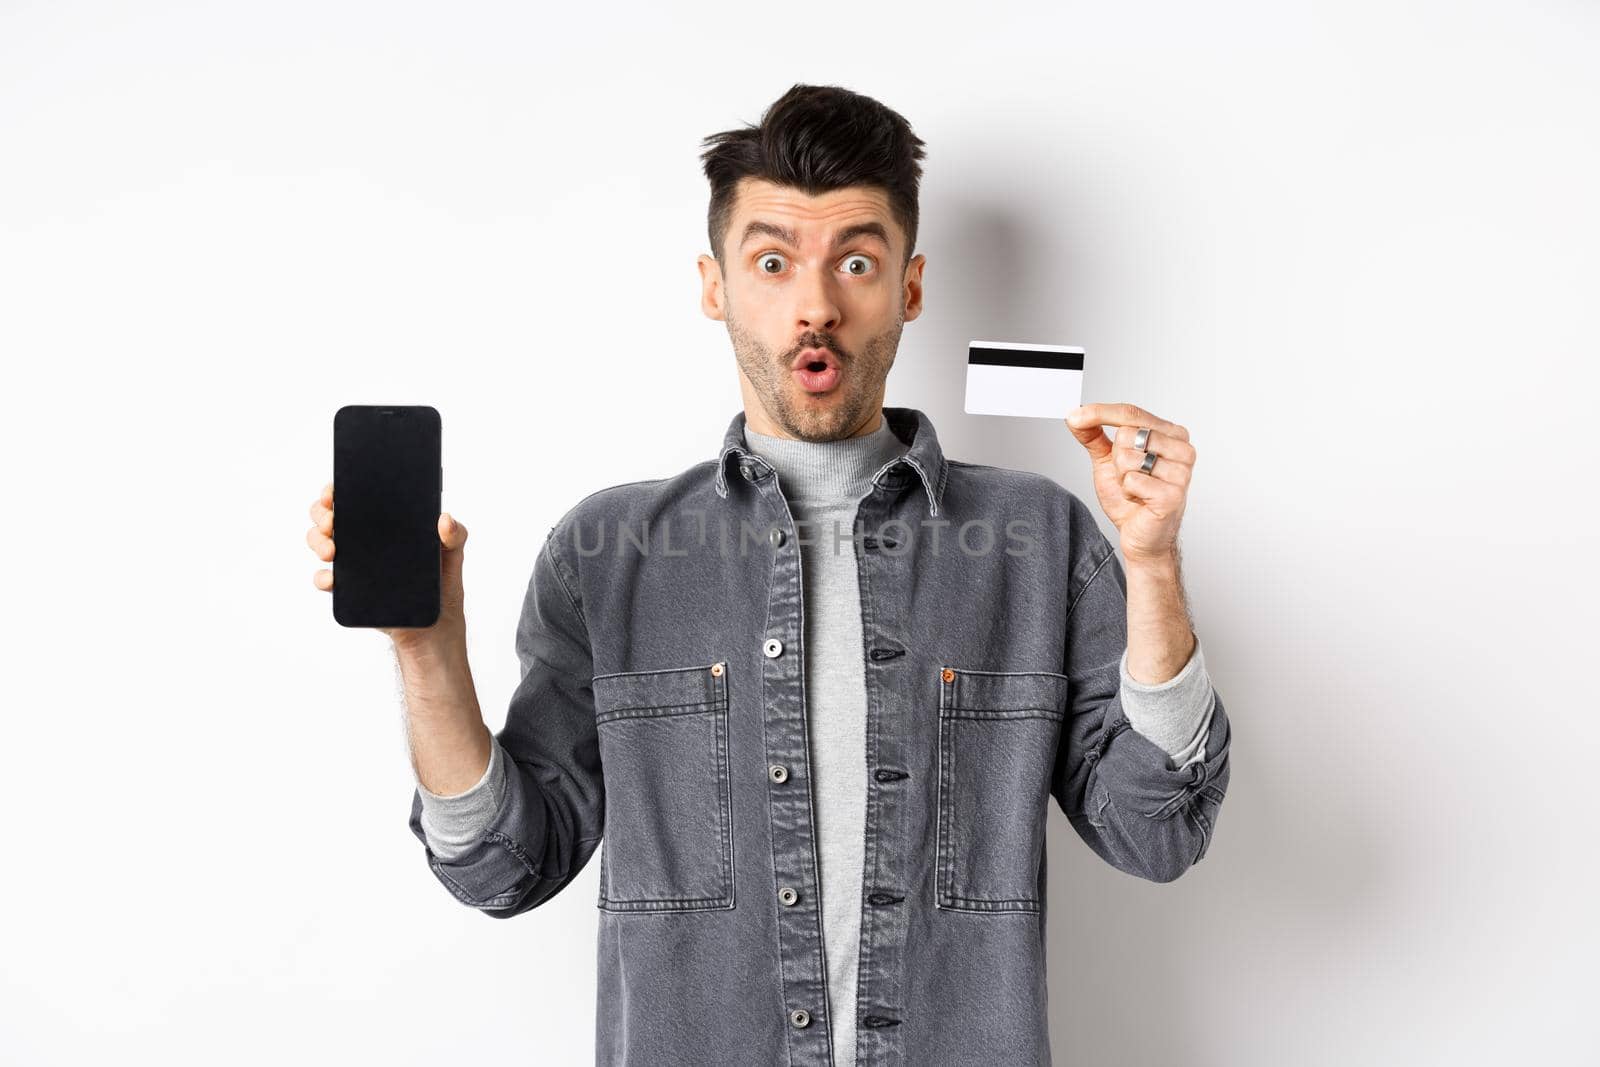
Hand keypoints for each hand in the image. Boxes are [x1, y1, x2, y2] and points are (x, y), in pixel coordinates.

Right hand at [307, 481, 468, 648]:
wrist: (435, 627)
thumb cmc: (441, 584)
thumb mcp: (453, 554)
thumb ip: (455, 534)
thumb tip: (445, 520)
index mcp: (385, 524)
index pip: (355, 498)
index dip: (338, 490)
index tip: (335, 492)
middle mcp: (364, 540)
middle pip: (329, 516)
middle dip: (321, 513)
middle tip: (331, 521)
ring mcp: (353, 564)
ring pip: (320, 542)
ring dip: (317, 541)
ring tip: (332, 550)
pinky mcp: (349, 590)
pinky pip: (325, 580)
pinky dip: (322, 577)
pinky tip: (331, 578)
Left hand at [1064, 403, 1195, 565]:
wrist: (1142, 535)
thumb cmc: (1131, 498)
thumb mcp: (1108, 460)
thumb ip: (1093, 435)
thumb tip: (1075, 415)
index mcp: (1171, 434)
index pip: (1131, 412)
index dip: (1099, 412)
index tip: (1074, 416)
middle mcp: (1182, 448)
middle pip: (1126, 434)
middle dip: (1116, 458)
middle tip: (1129, 477)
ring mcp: (1181, 471)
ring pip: (1127, 457)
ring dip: (1122, 477)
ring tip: (1135, 489)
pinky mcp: (1173, 494)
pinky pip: (1131, 480)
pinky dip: (1127, 492)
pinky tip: (1140, 500)